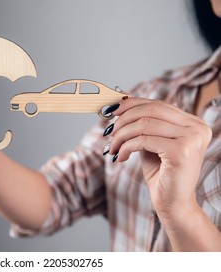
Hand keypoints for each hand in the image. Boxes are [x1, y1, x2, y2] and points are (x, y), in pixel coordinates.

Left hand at [108, 98, 211, 218]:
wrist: (173, 204)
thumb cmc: (161, 173)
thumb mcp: (151, 143)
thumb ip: (142, 124)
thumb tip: (119, 103)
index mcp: (193, 123)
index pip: (158, 104)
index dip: (132, 104)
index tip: (112, 109)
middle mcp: (197, 128)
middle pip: (152, 110)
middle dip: (124, 118)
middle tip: (109, 131)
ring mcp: (192, 139)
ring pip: (144, 124)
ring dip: (122, 135)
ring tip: (113, 147)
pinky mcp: (181, 152)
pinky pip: (143, 140)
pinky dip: (127, 146)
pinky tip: (121, 157)